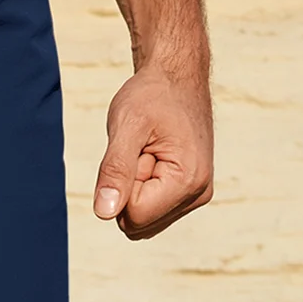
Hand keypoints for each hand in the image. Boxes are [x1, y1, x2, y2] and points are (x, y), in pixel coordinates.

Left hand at [93, 62, 212, 239]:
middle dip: (128, 190)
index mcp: (188, 181)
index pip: (133, 216)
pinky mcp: (188, 195)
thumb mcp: (126, 126)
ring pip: (141, 222)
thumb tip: (104, 213)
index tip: (139, 151)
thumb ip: (115, 170)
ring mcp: (195, 197)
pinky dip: (142, 189)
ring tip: (148, 153)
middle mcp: (198, 195)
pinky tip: (153, 159)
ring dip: (134, 189)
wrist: (176, 77)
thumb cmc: (151, 96)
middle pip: (136, 224)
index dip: (123, 185)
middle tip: (142, 151)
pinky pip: (148, 213)